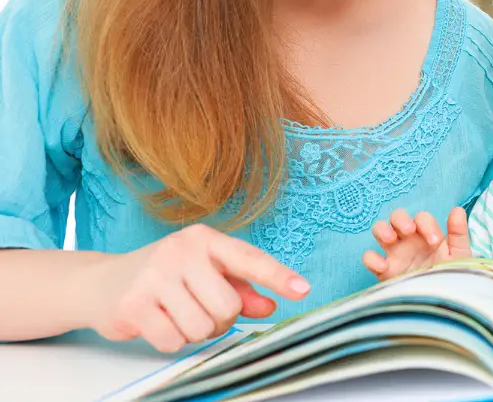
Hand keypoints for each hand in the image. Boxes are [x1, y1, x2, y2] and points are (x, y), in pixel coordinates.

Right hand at [82, 224, 309, 351]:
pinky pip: (173, 341)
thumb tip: (270, 305)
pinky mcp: (134, 303)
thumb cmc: (164, 276)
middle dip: (220, 319)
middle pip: (227, 306)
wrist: (101, 282)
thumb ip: (239, 288)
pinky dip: (171, 340)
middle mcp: (182, 251)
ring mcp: (156, 276)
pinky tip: (157, 322)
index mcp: (204, 239)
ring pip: (202, 327)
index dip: (277, 276)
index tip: (303, 290)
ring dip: (194, 331)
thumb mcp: (203, 273)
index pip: (249, 259)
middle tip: (199, 308)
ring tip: (176, 313)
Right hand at [362, 207, 471, 281]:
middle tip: (409, 230)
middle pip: (397, 216)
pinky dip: (371, 258)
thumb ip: (458, 234)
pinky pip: (369, 258)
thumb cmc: (451, 278)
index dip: (426, 224)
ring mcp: (394, 255)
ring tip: (390, 239)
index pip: (421, 218)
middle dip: (400, 219)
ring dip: (382, 230)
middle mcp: (409, 241)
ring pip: (379, 230)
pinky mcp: (384, 272)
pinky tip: (383, 266)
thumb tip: (457, 210)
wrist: (442, 307)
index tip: (435, 242)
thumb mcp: (459, 257)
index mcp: (426, 235)